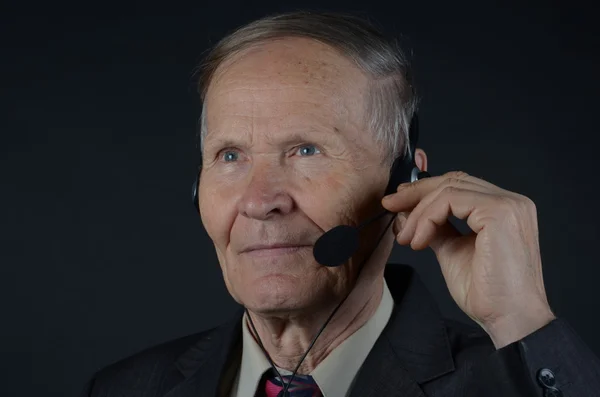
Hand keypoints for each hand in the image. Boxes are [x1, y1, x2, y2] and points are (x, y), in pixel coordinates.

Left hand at [382, 171, 555, 347]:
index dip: (425, 190)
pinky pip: (450, 201)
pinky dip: (428, 218)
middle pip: (453, 181)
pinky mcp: (499, 213)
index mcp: (504, 209)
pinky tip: (418, 241)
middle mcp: (511, 201)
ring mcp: (507, 205)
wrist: (509, 319)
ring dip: (419, 212)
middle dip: (416, 193)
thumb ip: (436, 228)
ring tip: (406, 238)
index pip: (459, 185)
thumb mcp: (453, 251)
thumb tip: (407, 214)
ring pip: (448, 190)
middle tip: (390, 206)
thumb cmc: (487, 293)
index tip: (398, 202)